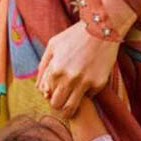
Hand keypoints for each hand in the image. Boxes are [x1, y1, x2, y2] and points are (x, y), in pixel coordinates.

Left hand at [37, 0, 135, 115]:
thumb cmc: (75, 35)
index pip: (45, 92)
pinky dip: (86, 94)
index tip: (52, 92)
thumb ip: (43, 66)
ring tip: (69, 107)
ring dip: (68, 110)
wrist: (102, 29)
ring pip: (70, 108)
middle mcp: (69, 78)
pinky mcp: (99, 83)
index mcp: (56, 68)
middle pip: (56, 104)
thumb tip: (39, 87)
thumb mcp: (53, 45)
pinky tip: (86, 85)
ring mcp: (85, 82)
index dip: (47, 94)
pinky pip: (88, 97)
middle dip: (56, 104)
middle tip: (60, 99)